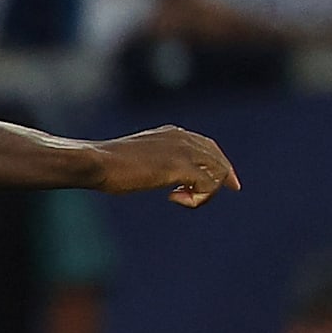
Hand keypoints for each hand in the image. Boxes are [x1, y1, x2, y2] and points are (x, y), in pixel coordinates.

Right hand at [91, 127, 239, 208]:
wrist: (97, 162)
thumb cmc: (106, 165)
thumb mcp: (134, 158)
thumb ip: (149, 161)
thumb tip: (144, 171)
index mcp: (172, 133)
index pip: (206, 145)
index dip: (219, 162)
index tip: (226, 179)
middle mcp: (182, 138)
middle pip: (217, 157)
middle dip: (226, 176)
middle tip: (234, 189)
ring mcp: (183, 151)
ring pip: (217, 172)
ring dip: (205, 192)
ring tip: (181, 200)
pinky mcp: (181, 167)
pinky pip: (208, 185)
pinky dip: (198, 198)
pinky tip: (175, 199)